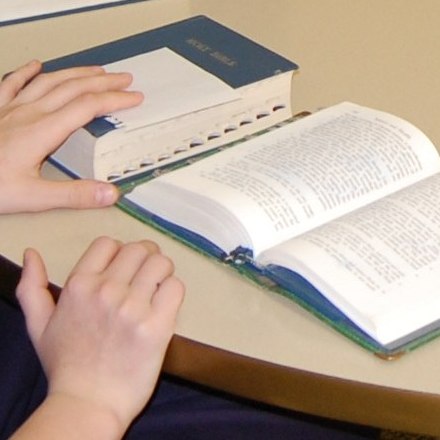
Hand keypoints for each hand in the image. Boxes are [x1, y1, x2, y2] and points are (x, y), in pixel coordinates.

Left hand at [0, 60, 142, 212]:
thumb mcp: (34, 197)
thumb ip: (74, 194)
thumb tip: (110, 193)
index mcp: (42, 132)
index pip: (87, 107)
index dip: (114, 100)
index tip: (134, 97)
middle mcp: (29, 114)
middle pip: (73, 88)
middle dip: (103, 81)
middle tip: (125, 77)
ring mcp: (11, 110)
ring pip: (50, 82)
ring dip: (76, 73)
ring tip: (96, 70)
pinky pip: (13, 84)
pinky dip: (28, 72)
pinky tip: (37, 66)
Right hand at [16, 237, 183, 433]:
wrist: (89, 404)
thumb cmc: (66, 365)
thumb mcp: (39, 326)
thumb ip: (32, 287)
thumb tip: (31, 252)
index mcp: (79, 285)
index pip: (109, 243)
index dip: (120, 251)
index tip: (125, 268)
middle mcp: (106, 291)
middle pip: (140, 249)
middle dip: (146, 258)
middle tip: (147, 276)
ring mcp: (132, 308)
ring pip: (161, 263)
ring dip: (163, 272)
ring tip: (158, 288)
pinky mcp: (156, 326)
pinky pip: (175, 287)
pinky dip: (173, 291)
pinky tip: (165, 305)